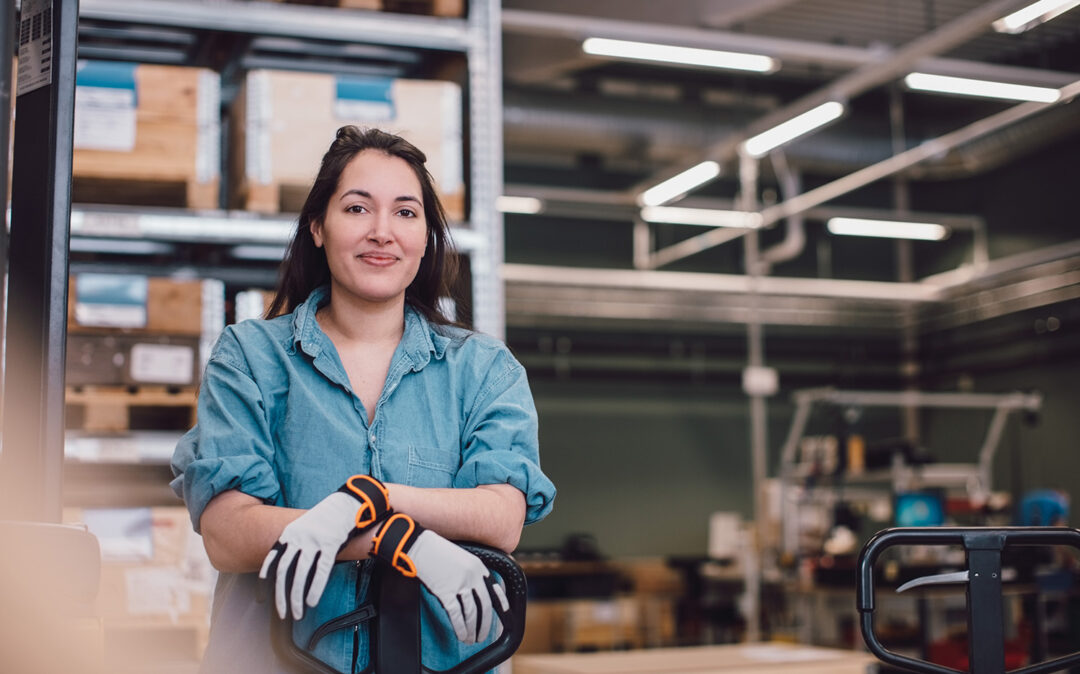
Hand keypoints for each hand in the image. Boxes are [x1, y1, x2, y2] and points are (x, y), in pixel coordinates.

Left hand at [260, 475, 389, 619]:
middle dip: (280, 595)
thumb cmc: (327, 518)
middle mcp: (299, 537)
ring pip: (300, 574)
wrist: (347, 502)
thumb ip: (295, 544)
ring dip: (297, 597)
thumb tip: (290, 568)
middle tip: (282, 612)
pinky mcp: (331, 543)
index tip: (262, 597)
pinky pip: (321, 570)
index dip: (265, 580)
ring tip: (297, 613)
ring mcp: (314, 540)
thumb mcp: (304, 526)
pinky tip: (312, 601)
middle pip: (284, 571)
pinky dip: (315, 589)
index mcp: (289, 533)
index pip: (272, 560)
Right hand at [371, 513, 508, 643]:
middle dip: (485, 624)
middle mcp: (473, 576)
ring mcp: (459, 584)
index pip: (495, 590)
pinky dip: (460, 628)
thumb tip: (475, 593)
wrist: (419, 546)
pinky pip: (456, 615)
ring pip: (471, 614)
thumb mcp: (462, 558)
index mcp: (478, 567)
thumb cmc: (437, 551)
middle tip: (482, 635)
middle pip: (484, 606)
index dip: (501, 604)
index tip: (504, 615)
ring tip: (471, 639)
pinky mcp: (446, 592)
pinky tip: (460, 635)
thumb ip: (472, 573)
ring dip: (472, 630)